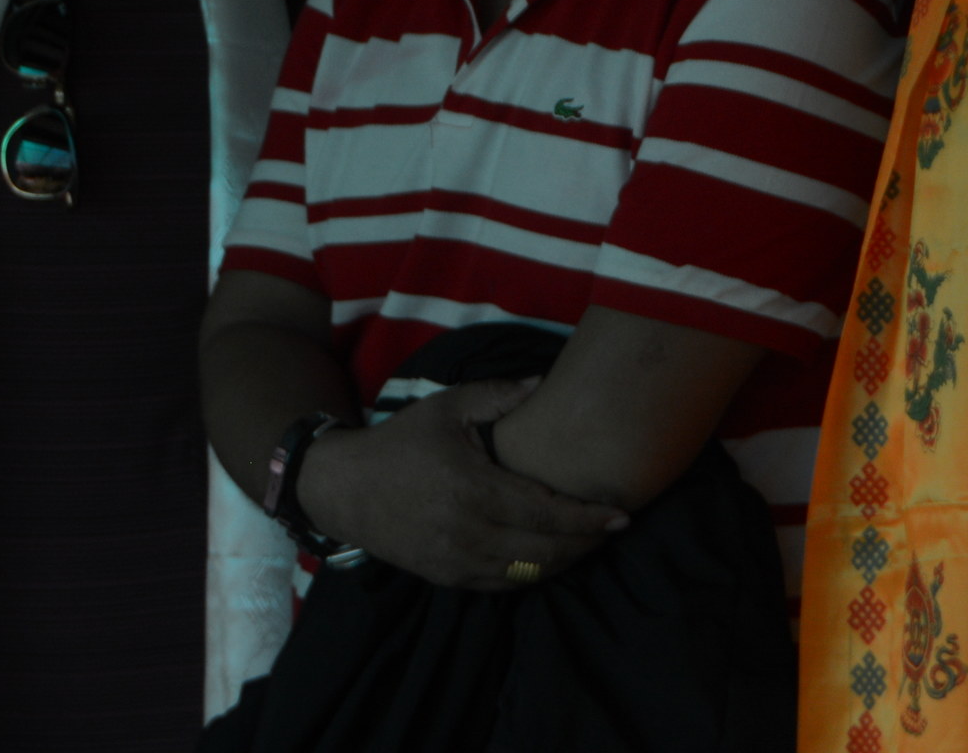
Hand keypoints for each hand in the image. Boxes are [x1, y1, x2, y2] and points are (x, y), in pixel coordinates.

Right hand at [295, 378, 628, 590]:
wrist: (346, 488)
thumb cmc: (401, 442)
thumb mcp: (447, 407)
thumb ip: (499, 395)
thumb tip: (545, 382)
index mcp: (473, 489)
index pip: (546, 514)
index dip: (588, 518)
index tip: (621, 515)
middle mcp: (467, 532)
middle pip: (544, 551)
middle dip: (585, 544)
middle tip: (613, 529)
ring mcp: (455, 560)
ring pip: (526, 574)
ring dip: (563, 562)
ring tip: (589, 543)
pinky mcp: (445, 576)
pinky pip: (501, 585)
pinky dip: (532, 575)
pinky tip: (550, 558)